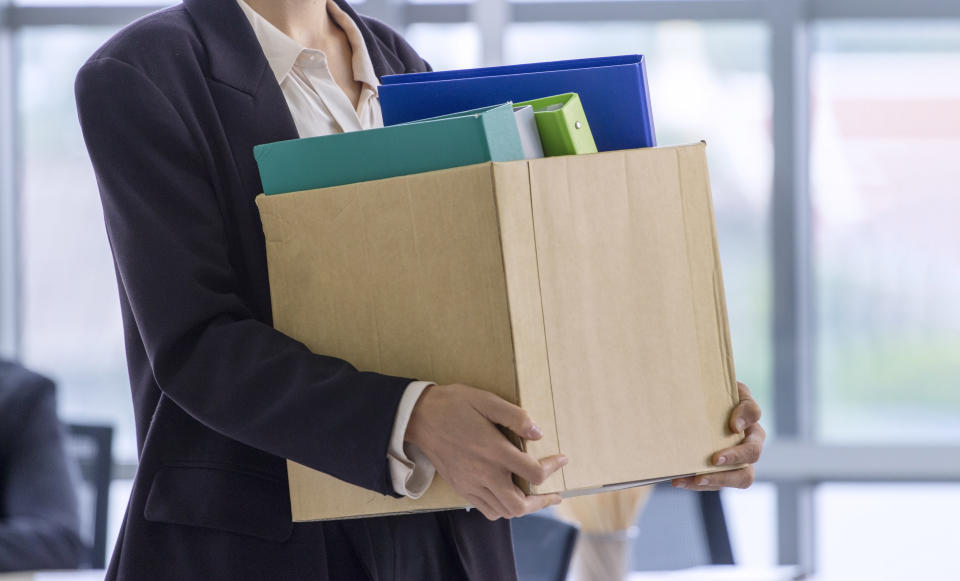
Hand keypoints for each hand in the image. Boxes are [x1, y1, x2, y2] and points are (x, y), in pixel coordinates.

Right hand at [406, 384, 565, 519]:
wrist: (419, 417)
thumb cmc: (454, 405)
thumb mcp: (486, 400)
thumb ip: (514, 417)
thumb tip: (538, 434)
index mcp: (494, 451)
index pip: (534, 473)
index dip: (552, 468)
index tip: (561, 459)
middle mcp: (484, 474)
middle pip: (520, 505)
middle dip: (542, 502)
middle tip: (554, 494)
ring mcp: (471, 485)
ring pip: (503, 512)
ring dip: (523, 507)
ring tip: (534, 497)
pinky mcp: (461, 488)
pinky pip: (487, 510)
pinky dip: (502, 508)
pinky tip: (508, 494)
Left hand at [672, 381, 765, 490]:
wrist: (694, 413)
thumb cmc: (707, 397)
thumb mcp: (712, 387)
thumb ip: (717, 391)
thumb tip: (725, 415)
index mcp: (747, 414)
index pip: (753, 412)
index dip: (745, 417)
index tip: (732, 425)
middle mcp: (750, 440)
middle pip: (754, 452)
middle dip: (736, 457)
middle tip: (715, 459)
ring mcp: (739, 460)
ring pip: (742, 477)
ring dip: (720, 479)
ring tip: (696, 478)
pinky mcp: (723, 473)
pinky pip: (716, 483)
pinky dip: (697, 484)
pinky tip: (678, 480)